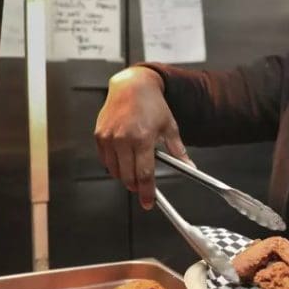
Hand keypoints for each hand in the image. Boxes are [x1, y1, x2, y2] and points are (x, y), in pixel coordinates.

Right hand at [94, 66, 194, 209]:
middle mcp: (123, 139)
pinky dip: (114, 166)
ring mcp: (109, 138)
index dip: (147, 192)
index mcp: (143, 138)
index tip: (149, 202)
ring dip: (125, 177)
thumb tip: (189, 166)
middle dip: (136, 187)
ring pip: (115, 171)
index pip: (144, 174)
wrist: (131, 86)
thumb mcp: (170, 126)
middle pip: (128, 177)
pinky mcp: (99, 136)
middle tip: (143, 187)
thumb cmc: (152, 104)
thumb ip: (178, 150)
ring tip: (134, 168)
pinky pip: (105, 161)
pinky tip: (123, 159)